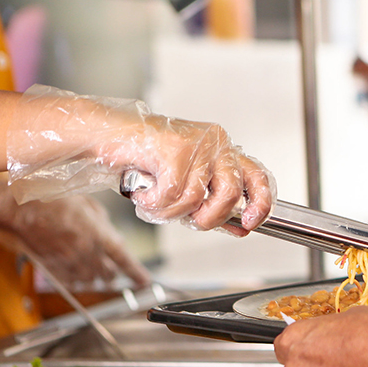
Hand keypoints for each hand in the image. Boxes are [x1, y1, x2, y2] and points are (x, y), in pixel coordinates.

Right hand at [6, 85, 275, 233]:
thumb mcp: (187, 188)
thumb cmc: (144, 163)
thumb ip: (214, 205)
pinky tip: (144, 197)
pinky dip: (155, 204)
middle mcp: (216, 142)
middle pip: (231, 193)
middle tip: (190, 221)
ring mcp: (197, 143)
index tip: (249, 223)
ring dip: (172, 213)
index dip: (261, 203)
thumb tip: (242, 228)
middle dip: (209, 218)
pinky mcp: (175, 147)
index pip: (258, 175)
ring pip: (198, 198)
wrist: (106, 138)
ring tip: (155, 206)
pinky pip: (173, 193)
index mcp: (224, 150)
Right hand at [14, 195, 151, 287]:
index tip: (144, 281)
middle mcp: (85, 252)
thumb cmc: (53, 199)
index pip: (124, 260)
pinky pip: (70, 281)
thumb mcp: (87, 203)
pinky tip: (76, 267)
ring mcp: (67, 262)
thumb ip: (104, 223)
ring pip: (90, 280)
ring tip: (92, 263)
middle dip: (113, 271)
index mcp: (97, 235)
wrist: (19, 208)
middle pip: (108, 274)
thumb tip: (114, 238)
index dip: (136, 273)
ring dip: (95, 275)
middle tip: (112, 264)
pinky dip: (77, 278)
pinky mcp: (52, 267)